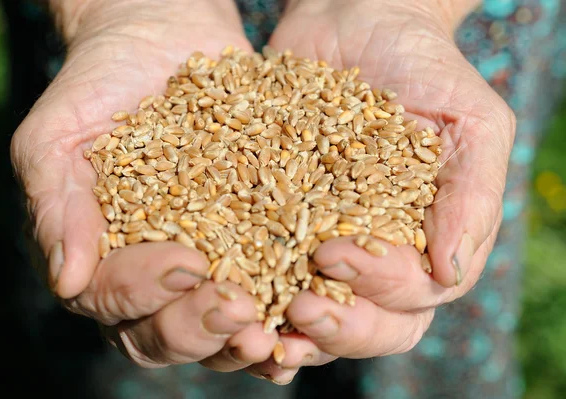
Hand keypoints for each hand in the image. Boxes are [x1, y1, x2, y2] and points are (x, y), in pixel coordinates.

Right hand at [11, 0, 279, 371]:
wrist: (158, 44)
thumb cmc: (96, 87)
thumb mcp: (57, 138)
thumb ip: (57, 206)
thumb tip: (65, 282)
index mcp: (100, 260)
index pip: (114, 300)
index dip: (147, 293)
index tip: (185, 264)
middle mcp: (153, 276)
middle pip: (166, 332)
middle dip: (200, 326)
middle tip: (236, 307)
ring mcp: (207, 263)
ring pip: (218, 326)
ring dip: (244, 336)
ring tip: (274, 329)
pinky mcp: (253, 242)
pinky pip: (269, 285)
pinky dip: (288, 306)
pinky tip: (316, 304)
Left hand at [246, 0, 514, 382]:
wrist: (359, 24)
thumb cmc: (425, 69)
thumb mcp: (471, 123)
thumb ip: (471, 196)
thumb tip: (449, 271)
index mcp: (426, 245)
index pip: (411, 295)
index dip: (377, 288)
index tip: (334, 253)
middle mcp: (375, 257)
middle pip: (366, 325)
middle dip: (335, 326)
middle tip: (298, 308)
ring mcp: (322, 243)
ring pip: (313, 312)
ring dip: (284, 329)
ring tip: (250, 327)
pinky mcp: (276, 222)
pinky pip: (260, 268)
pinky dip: (243, 289)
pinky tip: (216, 292)